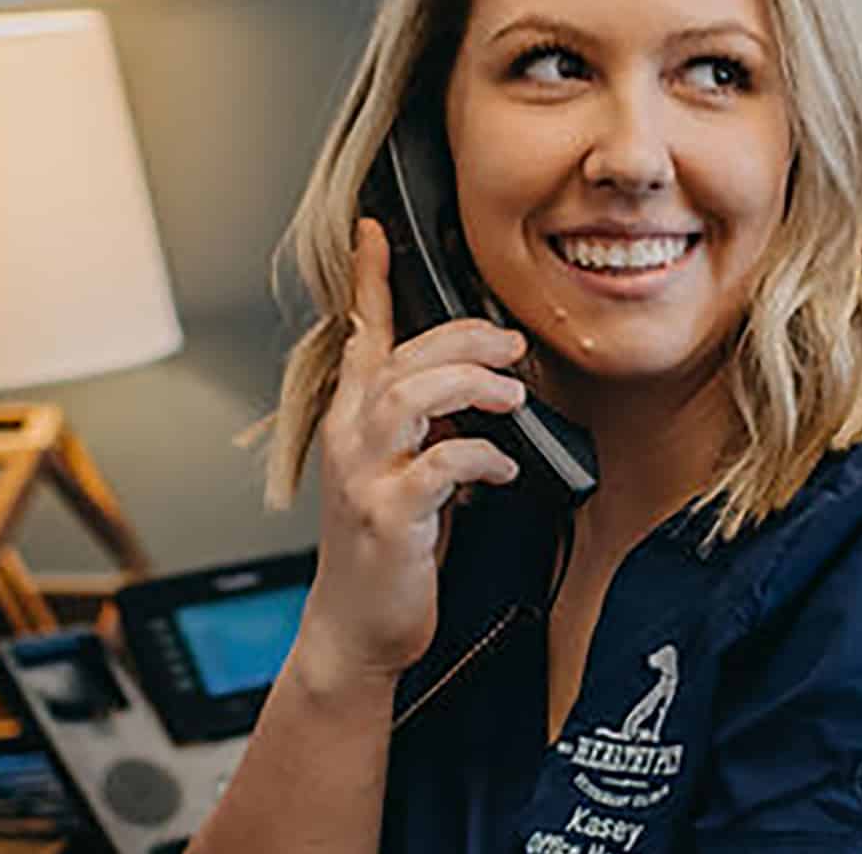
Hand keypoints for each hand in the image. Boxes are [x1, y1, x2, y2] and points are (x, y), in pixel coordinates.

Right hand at [292, 218, 528, 696]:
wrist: (356, 631)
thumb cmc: (387, 551)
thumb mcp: (405, 474)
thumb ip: (429, 426)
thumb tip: (481, 386)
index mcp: (353, 422)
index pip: (359, 335)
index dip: (368, 280)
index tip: (375, 230)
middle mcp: (349, 440)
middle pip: (401, 359)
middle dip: (463, 339)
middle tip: (512, 344)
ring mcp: (364, 478)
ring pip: (409, 398)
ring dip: (469, 387)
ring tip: (512, 398)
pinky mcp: (388, 518)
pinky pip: (439, 467)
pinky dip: (481, 458)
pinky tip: (507, 470)